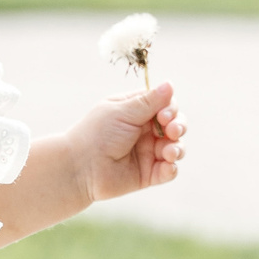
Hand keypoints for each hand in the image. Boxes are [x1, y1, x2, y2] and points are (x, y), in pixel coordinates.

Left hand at [73, 82, 186, 203]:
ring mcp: (147, 153)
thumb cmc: (96, 134)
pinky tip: (166, 166)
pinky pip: (168, 171)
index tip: (163, 115)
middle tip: (172, 131)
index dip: (171, 109)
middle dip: (179, 126)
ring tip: (169, 152)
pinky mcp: (148, 174)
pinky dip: (171, 169)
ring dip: (178, 148)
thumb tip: (170, 84)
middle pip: (175, 125)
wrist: (79, 168)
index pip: (165, 105)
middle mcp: (144, 131)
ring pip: (176, 147)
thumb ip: (149, 102)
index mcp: (136, 111)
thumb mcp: (122, 112)